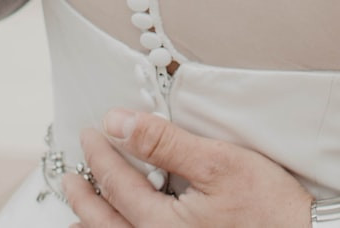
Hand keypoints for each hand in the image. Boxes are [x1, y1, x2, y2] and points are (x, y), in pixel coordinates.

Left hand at [61, 112, 339, 226]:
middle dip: (85, 197)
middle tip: (71, 175)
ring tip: (80, 208)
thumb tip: (119, 121)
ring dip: (95, 223)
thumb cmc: (268, 205)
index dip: (101, 155)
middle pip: (107, 225)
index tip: (92, 131)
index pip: (118, 185)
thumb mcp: (217, 161)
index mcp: (163, 226)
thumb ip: (164, 142)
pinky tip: (121, 225)